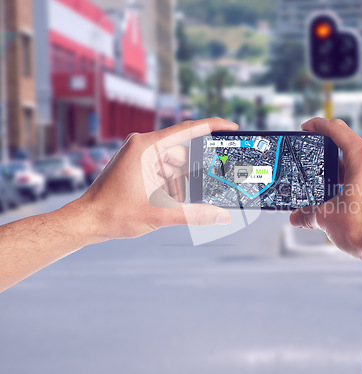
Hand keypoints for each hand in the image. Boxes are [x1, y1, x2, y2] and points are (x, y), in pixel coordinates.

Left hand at [75, 118, 237, 240]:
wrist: (86, 222)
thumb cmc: (113, 214)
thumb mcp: (159, 214)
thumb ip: (195, 214)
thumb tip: (223, 215)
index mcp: (146, 147)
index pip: (187, 129)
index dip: (212, 126)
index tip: (231, 127)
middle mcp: (143, 146)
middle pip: (183, 154)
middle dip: (193, 174)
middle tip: (205, 187)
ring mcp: (140, 156)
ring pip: (174, 166)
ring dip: (181, 184)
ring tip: (174, 203)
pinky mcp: (139, 166)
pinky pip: (165, 172)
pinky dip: (172, 187)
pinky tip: (170, 203)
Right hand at [289, 118, 361, 265]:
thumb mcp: (326, 218)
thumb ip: (308, 214)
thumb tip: (298, 217)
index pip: (337, 130)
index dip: (318, 125)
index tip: (308, 126)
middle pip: (354, 150)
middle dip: (335, 161)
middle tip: (322, 174)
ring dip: (353, 175)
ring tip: (340, 194)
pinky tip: (360, 205)